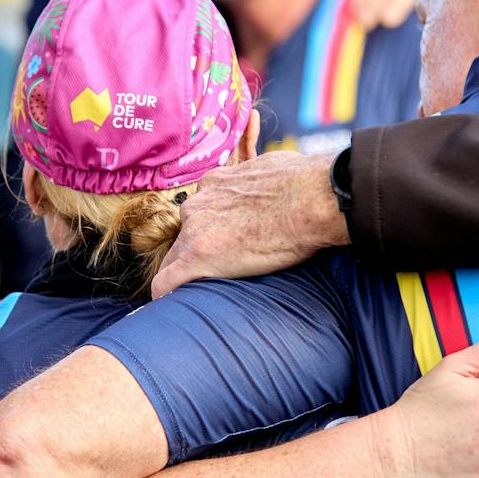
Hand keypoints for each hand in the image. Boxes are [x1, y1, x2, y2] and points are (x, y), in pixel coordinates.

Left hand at [153, 151, 345, 294]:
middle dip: (198, 253)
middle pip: (185, 237)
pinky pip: (165, 282)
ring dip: (186, 276)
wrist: (313, 199)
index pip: (202, 213)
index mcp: (216, 183)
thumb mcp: (274, 170)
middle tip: (220, 272)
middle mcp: (199, 204)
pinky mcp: (198, 256)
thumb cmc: (306, 185)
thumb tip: (274, 188)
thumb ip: (260, 184)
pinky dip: (165, 294)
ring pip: (174, 260)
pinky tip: (171, 307)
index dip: (212, 232)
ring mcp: (195, 230)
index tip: (225, 246)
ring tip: (200, 295)